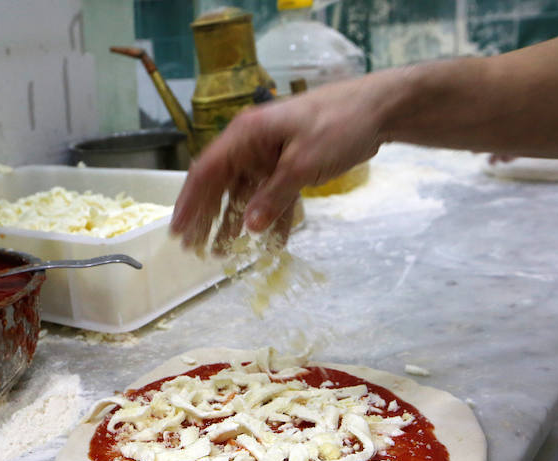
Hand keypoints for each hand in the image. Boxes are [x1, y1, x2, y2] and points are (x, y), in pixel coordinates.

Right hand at [170, 74, 393, 253]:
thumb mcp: (302, 164)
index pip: (206, 171)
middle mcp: (252, 145)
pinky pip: (272, 196)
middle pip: (220, 186)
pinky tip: (268, 243)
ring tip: (223, 254)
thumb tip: (249, 227)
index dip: (189, 203)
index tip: (178, 231)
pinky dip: (270, 218)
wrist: (380, 110)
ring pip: (245, 194)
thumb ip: (274, 197)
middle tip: (195, 250)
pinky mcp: (290, 165)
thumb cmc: (338, 124)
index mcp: (246, 135)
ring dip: (235, 223)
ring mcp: (271, 155)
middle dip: (207, 219)